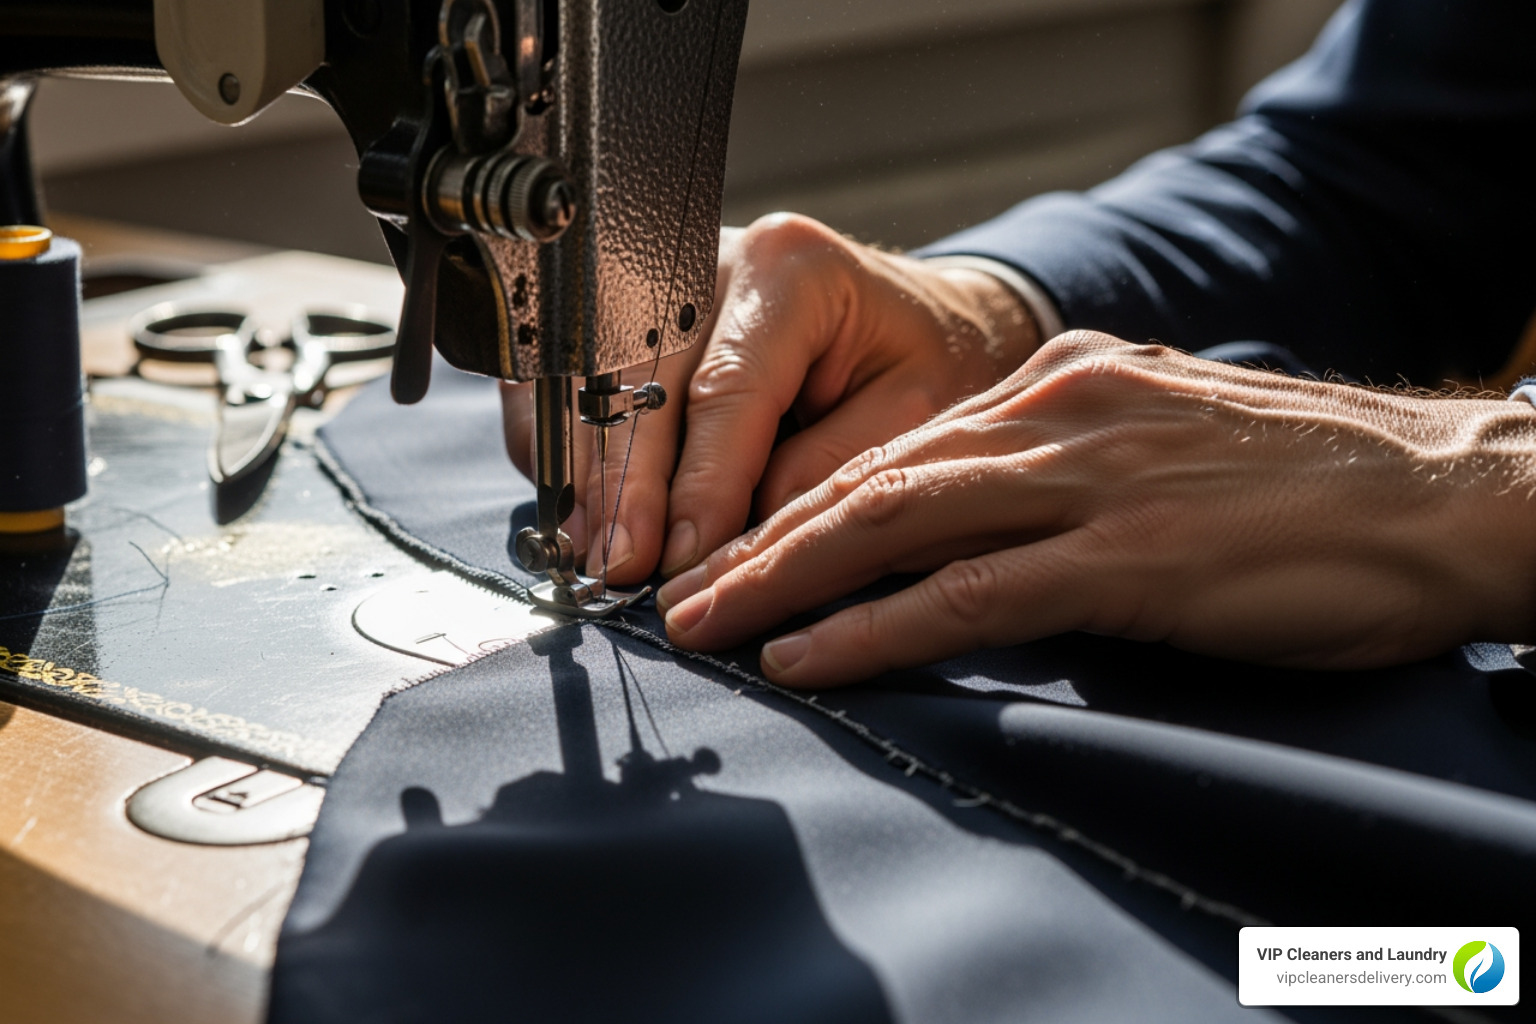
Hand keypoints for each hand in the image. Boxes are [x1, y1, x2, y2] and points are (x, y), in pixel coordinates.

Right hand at [501, 214, 1039, 581]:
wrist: (914, 317)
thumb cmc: (923, 363)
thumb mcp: (915, 412)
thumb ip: (828, 468)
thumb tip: (732, 538)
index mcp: (788, 269)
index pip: (725, 391)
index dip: (698, 485)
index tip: (681, 561)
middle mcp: (707, 260)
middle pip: (637, 384)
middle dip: (622, 486)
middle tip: (615, 570)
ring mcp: (656, 284)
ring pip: (590, 386)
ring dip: (587, 477)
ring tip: (589, 557)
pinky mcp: (628, 318)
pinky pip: (577, 389)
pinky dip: (577, 458)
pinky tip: (585, 519)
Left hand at [656, 332, 1535, 685]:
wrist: (1439, 494)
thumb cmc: (1305, 485)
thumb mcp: (1160, 447)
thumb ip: (1066, 472)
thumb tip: (984, 527)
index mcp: (1062, 384)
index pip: (899, 446)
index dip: (803, 503)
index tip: (737, 549)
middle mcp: (1056, 414)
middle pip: (869, 477)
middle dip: (762, 539)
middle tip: (684, 591)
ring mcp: (1087, 480)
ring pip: (893, 524)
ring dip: (784, 580)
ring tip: (708, 625)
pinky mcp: (1125, 556)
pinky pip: (966, 594)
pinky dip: (872, 628)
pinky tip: (808, 655)